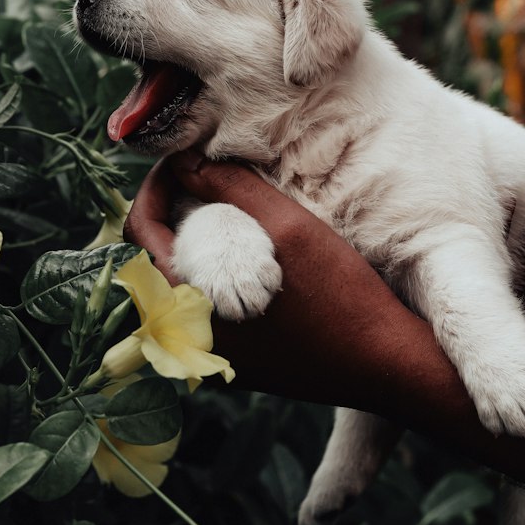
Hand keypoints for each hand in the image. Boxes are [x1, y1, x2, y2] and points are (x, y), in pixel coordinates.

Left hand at [124, 153, 450, 411]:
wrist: (386, 362)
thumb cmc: (340, 293)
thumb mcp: (287, 224)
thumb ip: (230, 186)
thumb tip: (184, 158)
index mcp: (187, 306)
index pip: (138, 234)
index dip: (155, 188)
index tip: (184, 162)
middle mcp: (189, 340)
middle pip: (155, 258)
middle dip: (173, 212)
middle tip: (206, 179)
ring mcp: (214, 357)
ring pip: (181, 284)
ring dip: (194, 243)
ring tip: (231, 210)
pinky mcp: (240, 365)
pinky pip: (207, 309)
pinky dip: (215, 275)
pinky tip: (252, 253)